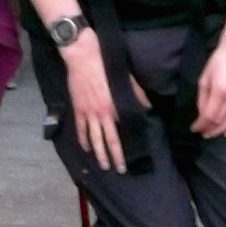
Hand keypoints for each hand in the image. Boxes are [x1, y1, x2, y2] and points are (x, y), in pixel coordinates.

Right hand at [63, 35, 134, 171]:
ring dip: (99, 154)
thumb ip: (136, 94)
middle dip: (114, 156)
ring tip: (103, 166)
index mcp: (114, 107)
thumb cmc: (106, 65)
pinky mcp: (78, 109)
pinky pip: (80, 129)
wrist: (82, 56)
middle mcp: (101, 113)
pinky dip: (83, 140)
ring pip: (93, 138)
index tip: (131, 157)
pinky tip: (86, 149)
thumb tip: (147, 107)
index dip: (126, 145)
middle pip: (108, 140)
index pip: (122, 131)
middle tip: (119, 170)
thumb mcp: (125, 79)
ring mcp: (88, 112)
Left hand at [192, 41, 225, 138]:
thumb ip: (202, 99)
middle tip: (202, 132)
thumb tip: (202, 114)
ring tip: (211, 133)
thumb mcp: (205, 78)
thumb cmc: (219, 60)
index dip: (200, 125)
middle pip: (219, 121)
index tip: (194, 128)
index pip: (208, 116)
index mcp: (219, 91)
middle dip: (209, 129)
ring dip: (220, 130)